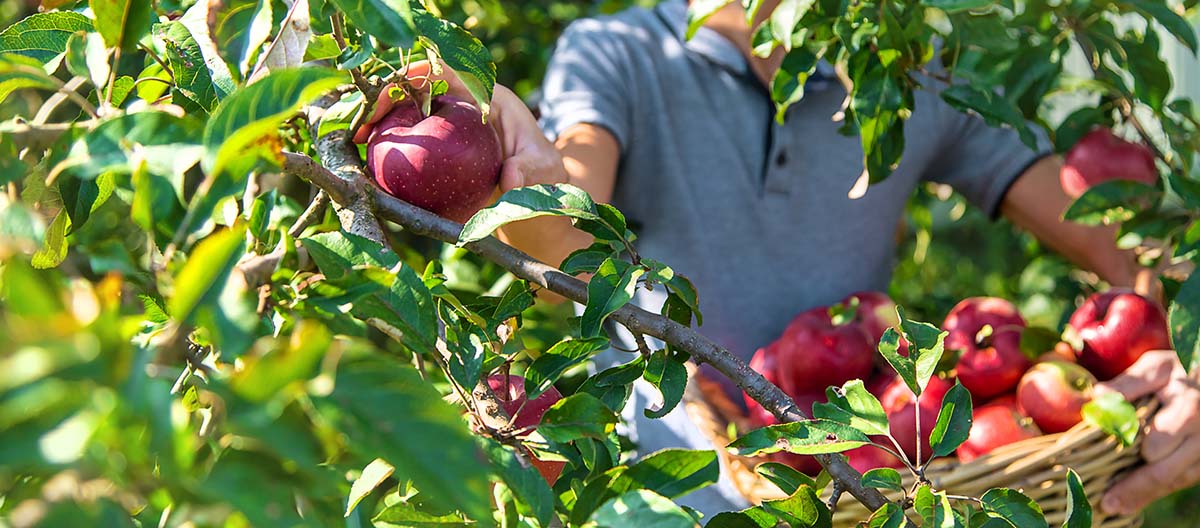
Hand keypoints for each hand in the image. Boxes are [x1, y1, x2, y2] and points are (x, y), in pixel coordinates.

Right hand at [352, 61, 568, 191]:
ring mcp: (444, 129)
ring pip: (405, 114)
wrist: (536, 200)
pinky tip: (367, 165)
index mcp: (487, 97)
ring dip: (378, 122)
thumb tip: (510, 178)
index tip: (395, 87)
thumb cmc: (544, 179)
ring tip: (356, 139)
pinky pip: (407, 144)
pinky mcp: (435, 151)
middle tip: (364, 122)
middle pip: (416, 90)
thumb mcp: (543, 172)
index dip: (419, 72)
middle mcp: (460, 107)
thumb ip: (529, 171)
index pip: (450, 72)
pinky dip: (386, 149)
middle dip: (385, 98)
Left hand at [1095, 349, 1199, 514]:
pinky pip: (1183, 480)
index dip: (1134, 454)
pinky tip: (1135, 498)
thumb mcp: (1157, 368)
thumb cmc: (1180, 372)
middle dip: (1136, 488)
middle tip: (1108, 503)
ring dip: (1146, 494)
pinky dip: (1159, 489)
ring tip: (1117, 506)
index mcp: (1188, 410)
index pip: (1159, 443)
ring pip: (1176, 480)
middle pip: (1167, 471)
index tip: (1105, 463)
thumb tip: (1097, 395)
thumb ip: (1130, 383)